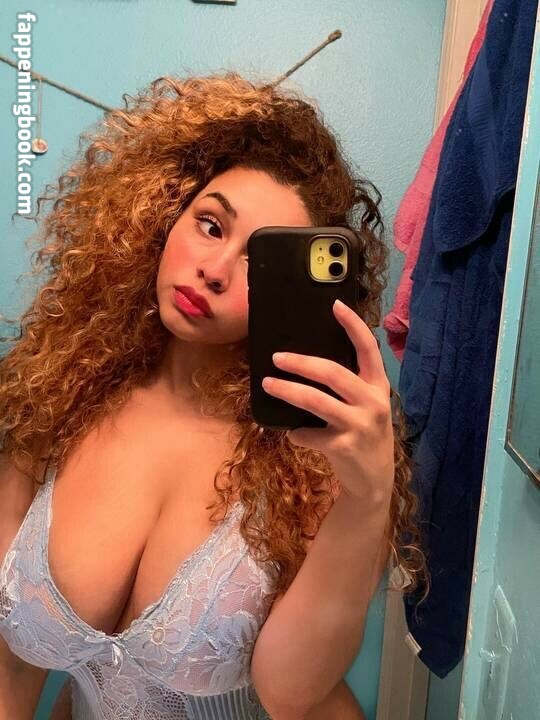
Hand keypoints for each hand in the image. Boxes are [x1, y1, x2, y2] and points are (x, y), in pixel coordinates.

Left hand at [261, 299, 393, 503]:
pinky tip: (294, 434)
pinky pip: (308, 433)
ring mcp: (359, 426)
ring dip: (286, 391)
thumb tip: (306, 364)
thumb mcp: (367, 407)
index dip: (353, 325)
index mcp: (378, 386)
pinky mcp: (343, 448)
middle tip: (276, 357)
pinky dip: (296, 433)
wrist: (374, 482)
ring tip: (268, 384)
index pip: (369, 349)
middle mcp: (373, 402)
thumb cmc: (364, 435)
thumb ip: (349, 387)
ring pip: (314, 400)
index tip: (335, 305)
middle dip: (300, 362)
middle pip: (332, 372)